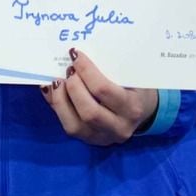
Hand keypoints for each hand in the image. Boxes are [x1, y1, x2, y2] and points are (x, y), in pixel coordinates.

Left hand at [40, 48, 158, 145]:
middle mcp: (119, 127)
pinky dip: (57, 107)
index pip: (103, 90)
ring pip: (74, 124)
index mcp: (132, 107)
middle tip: (69, 70)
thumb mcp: (130, 76)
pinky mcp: (89, 140)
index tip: (76, 55)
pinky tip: (53, 91)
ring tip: (57, 81)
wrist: (143, 111)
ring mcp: (102, 137)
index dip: (86, 71)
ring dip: (60, 99)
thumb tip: (77, 56)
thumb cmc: (134, 88)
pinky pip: (68, 126)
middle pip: (88, 111)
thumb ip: (109, 68)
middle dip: (73, 87)